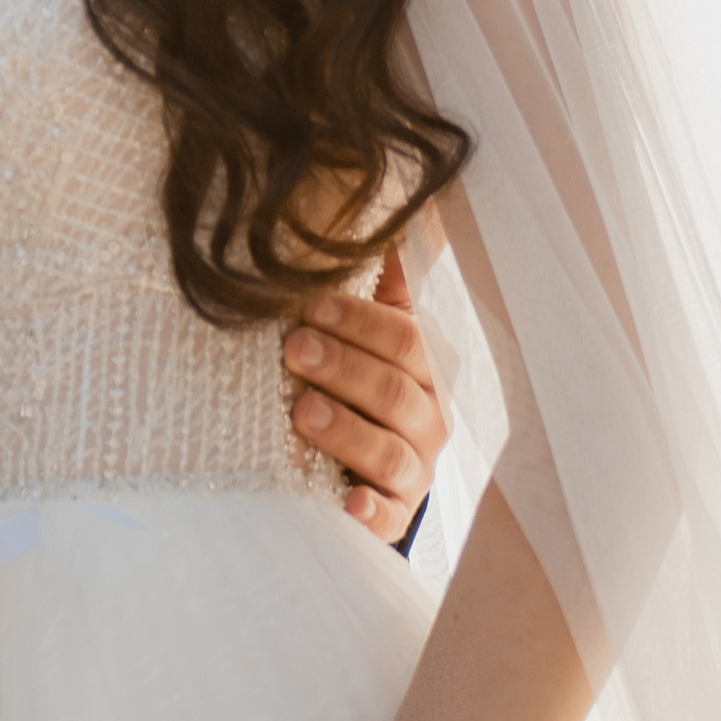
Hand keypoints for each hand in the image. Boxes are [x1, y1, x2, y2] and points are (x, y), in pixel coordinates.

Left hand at [281, 251, 446, 541]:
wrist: (370, 463)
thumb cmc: (362, 379)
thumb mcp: (375, 329)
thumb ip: (383, 278)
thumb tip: (403, 203)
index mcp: (423, 366)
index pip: (402, 337)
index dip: (357, 320)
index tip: (308, 305)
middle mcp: (427, 417)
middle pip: (393, 390)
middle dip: (342, 366)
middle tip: (292, 348)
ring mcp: (415, 469)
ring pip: (390, 452)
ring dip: (347, 431)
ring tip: (301, 412)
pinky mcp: (396, 515)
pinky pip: (390, 518)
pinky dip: (372, 512)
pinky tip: (349, 504)